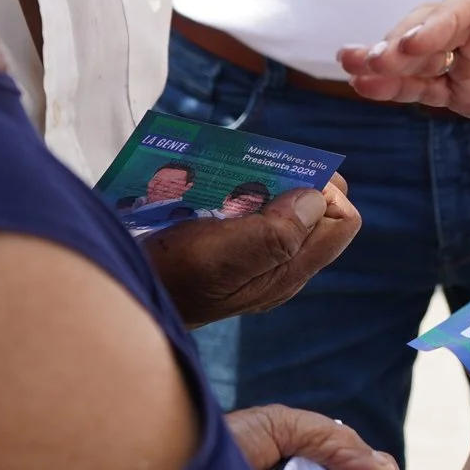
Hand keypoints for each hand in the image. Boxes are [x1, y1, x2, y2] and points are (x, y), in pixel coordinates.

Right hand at [142, 180, 360, 326]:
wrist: (126, 299)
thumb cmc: (169, 278)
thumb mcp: (219, 257)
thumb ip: (274, 234)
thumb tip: (319, 199)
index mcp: (288, 271)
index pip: (342, 221)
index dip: (325, 191)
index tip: (285, 176)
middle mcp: (280, 267)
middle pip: (316, 212)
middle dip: (294, 181)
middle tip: (254, 170)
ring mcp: (256, 260)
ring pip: (284, 209)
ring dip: (264, 184)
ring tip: (231, 176)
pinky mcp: (231, 252)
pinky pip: (253, 214)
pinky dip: (241, 194)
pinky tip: (214, 189)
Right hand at [337, 0, 469, 130]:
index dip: (443, 18)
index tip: (417, 39)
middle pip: (436, 24)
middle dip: (405, 39)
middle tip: (378, 60)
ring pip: (421, 55)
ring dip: (387, 60)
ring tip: (355, 69)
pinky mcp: (467, 91)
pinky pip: (427, 87)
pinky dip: (397, 87)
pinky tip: (367, 87)